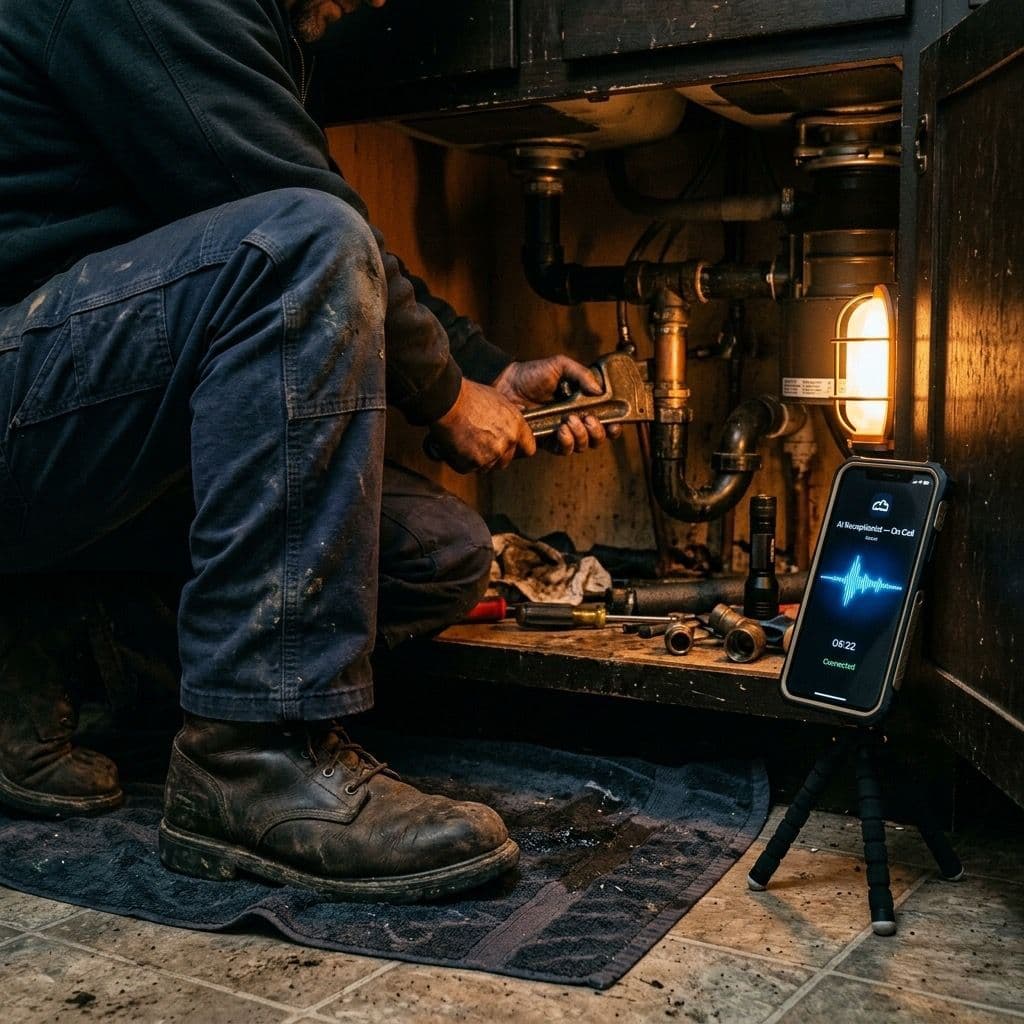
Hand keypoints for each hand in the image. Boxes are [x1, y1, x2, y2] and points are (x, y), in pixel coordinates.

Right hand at [427, 379, 535, 472]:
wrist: (447, 403)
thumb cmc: (469, 397)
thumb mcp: (498, 398)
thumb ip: (510, 413)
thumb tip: (518, 412)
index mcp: (516, 427)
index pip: (528, 449)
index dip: (518, 450)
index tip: (511, 448)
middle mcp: (506, 444)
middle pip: (505, 462)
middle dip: (494, 456)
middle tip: (480, 444)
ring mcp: (489, 456)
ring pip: (486, 467)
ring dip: (477, 459)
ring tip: (466, 441)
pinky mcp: (471, 464)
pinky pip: (468, 468)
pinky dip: (461, 461)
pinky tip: (456, 445)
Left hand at [491, 356, 622, 454]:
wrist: (506, 384)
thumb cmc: (532, 374)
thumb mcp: (560, 366)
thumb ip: (581, 374)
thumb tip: (599, 391)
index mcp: (583, 404)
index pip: (606, 420)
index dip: (614, 425)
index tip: (613, 422)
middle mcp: (575, 420)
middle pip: (597, 438)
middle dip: (597, 431)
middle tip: (587, 419)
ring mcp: (561, 432)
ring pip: (582, 446)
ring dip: (581, 436)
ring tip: (570, 420)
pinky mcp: (546, 441)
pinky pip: (563, 450)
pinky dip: (566, 442)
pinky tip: (561, 430)